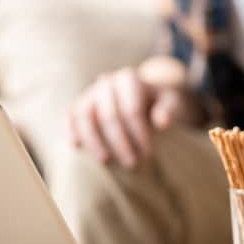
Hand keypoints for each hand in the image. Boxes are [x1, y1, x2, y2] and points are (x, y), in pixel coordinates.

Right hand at [68, 58, 203, 167]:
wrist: (143, 98)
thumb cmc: (159, 102)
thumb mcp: (171, 102)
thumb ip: (169, 109)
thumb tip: (162, 122)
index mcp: (129, 79)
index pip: (132, 109)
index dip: (139, 133)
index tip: (148, 154)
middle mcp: (106, 82)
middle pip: (109, 115)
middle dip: (120, 142)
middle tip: (132, 164)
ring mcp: (90, 92)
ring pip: (85, 115)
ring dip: (94, 140)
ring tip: (105, 161)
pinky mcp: (79, 104)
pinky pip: (72, 117)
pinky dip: (73, 131)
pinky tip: (77, 147)